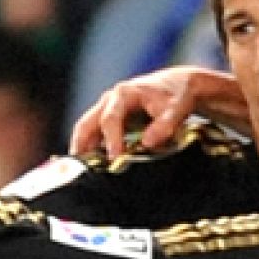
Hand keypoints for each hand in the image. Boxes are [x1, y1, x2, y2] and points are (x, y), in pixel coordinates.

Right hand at [69, 67, 242, 157]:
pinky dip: (92, 150)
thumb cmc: (176, 96)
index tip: (115, 158)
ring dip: (83, 150)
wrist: (177, 85)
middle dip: (81, 145)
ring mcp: (108, 110)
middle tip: (80, 168)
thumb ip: (164, 125)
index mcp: (124, 94)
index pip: (110, 119)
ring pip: (87, 130)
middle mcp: (110, 100)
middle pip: (87, 123)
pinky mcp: (110, 120)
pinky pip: (95, 135)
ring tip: (83, 173)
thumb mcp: (176, 108)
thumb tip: (147, 143)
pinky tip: (94, 168)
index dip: (111, 139)